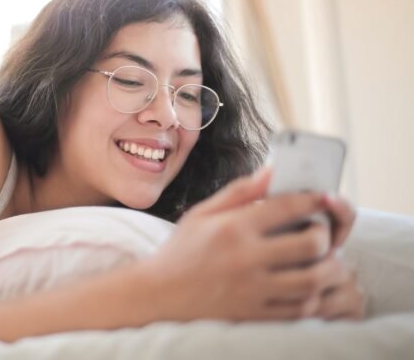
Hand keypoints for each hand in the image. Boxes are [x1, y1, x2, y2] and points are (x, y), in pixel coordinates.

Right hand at [134, 168, 357, 321]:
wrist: (158, 294)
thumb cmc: (182, 250)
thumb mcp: (203, 213)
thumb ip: (240, 191)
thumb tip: (273, 169)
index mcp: (233, 227)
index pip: (289, 207)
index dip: (314, 200)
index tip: (322, 199)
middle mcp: (245, 258)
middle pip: (310, 244)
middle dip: (325, 236)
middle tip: (320, 234)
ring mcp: (251, 289)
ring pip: (312, 281)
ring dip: (325, 269)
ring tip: (320, 262)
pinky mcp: (254, 315)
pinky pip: (299, 309)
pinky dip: (311, 297)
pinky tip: (304, 286)